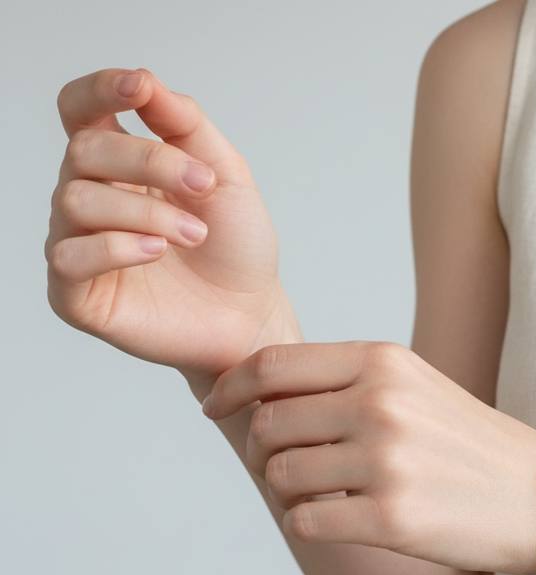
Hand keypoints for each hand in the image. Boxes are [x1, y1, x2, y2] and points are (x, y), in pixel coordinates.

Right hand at [46, 69, 297, 386]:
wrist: (251, 315)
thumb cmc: (236, 249)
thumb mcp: (226, 176)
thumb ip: (186, 125)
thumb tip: (145, 80)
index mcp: (121, 167)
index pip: (81, 111)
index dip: (98, 89)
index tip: (139, 88)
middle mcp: (93, 200)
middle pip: (83, 149)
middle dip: (148, 160)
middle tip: (204, 186)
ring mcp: (79, 246)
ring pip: (75, 200)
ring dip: (147, 211)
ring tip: (195, 233)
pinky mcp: (76, 295)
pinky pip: (67, 257)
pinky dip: (116, 247)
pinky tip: (157, 252)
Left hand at [202, 341, 535, 574]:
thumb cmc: (468, 443)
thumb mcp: (412, 387)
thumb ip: (341, 382)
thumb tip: (258, 395)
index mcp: (382, 362)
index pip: (272, 364)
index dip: (230, 387)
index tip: (213, 407)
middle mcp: (381, 404)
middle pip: (268, 423)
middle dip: (260, 448)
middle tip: (282, 465)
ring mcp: (386, 462)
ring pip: (279, 475)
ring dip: (287, 489)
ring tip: (323, 493)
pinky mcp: (391, 520)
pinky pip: (304, 521)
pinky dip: (307, 523)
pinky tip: (338, 520)